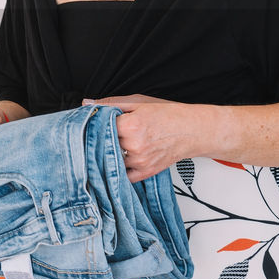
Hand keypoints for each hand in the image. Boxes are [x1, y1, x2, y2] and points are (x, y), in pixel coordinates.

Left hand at [88, 94, 202, 182]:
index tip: (94, 124)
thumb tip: (87, 103)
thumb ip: (110, 104)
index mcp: (131, 125)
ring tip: (114, 145)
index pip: (100, 128)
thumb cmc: (168, 115)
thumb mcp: (138, 102)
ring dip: (109, 154)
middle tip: (103, 135)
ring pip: (111, 160)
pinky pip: (123, 176)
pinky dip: (119, 169)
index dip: (96, 125)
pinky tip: (120, 160)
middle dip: (101, 139)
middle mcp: (134, 145)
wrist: (192, 130)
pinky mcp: (145, 172)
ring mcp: (139, 161)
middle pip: (104, 144)